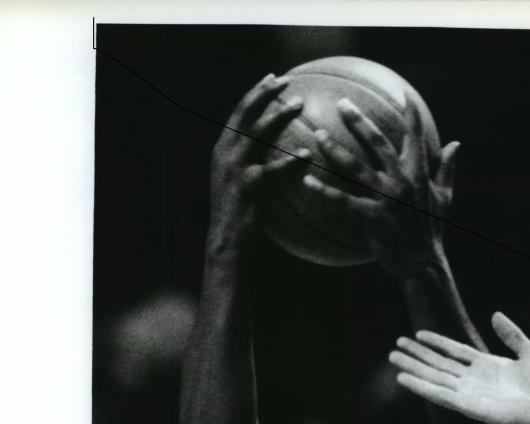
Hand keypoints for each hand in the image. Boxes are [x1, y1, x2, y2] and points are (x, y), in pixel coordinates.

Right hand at [207, 74, 309, 248]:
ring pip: (257, 132)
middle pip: (245, 112)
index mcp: (223, 148)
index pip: (239, 112)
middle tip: (286, 80)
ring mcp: (235, 167)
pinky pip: (271, 168)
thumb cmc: (237, 213)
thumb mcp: (237, 181)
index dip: (256, 93)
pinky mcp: (247, 185)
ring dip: (279, 115)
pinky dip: (289, 161)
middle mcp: (225, 152)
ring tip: (299, 104)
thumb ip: (249, 162)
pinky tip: (306, 155)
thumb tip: (269, 151)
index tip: (273, 78)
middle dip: (265, 93)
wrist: (225, 239)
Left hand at [302, 96, 459, 276]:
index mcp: (419, 173)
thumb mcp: (444, 197)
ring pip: (355, 167)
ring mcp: (386, 198)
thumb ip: (447, 168)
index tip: (402, 92)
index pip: (415, 136)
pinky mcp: (372, 217)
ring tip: (317, 135)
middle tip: (341, 103)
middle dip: (358, 120)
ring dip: (334, 149)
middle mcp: (401, 180)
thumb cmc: (430, 229)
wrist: (422, 263)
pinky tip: (307, 180)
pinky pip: (343, 200)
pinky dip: (324, 190)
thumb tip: (456, 144)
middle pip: (377, 142)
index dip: (410, 113)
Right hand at [389, 312, 529, 423]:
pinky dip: (422, 387)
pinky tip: (406, 379)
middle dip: (417, 356)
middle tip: (395, 347)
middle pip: (439, 365)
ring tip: (394, 359)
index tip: (418, 334)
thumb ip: (511, 335)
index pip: (455, 351)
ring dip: (414, 369)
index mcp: (488, 366)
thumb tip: (495, 314)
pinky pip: (441, 396)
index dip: (437, 342)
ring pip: (435, 378)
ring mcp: (471, 394)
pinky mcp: (470, 408)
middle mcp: (475, 380)